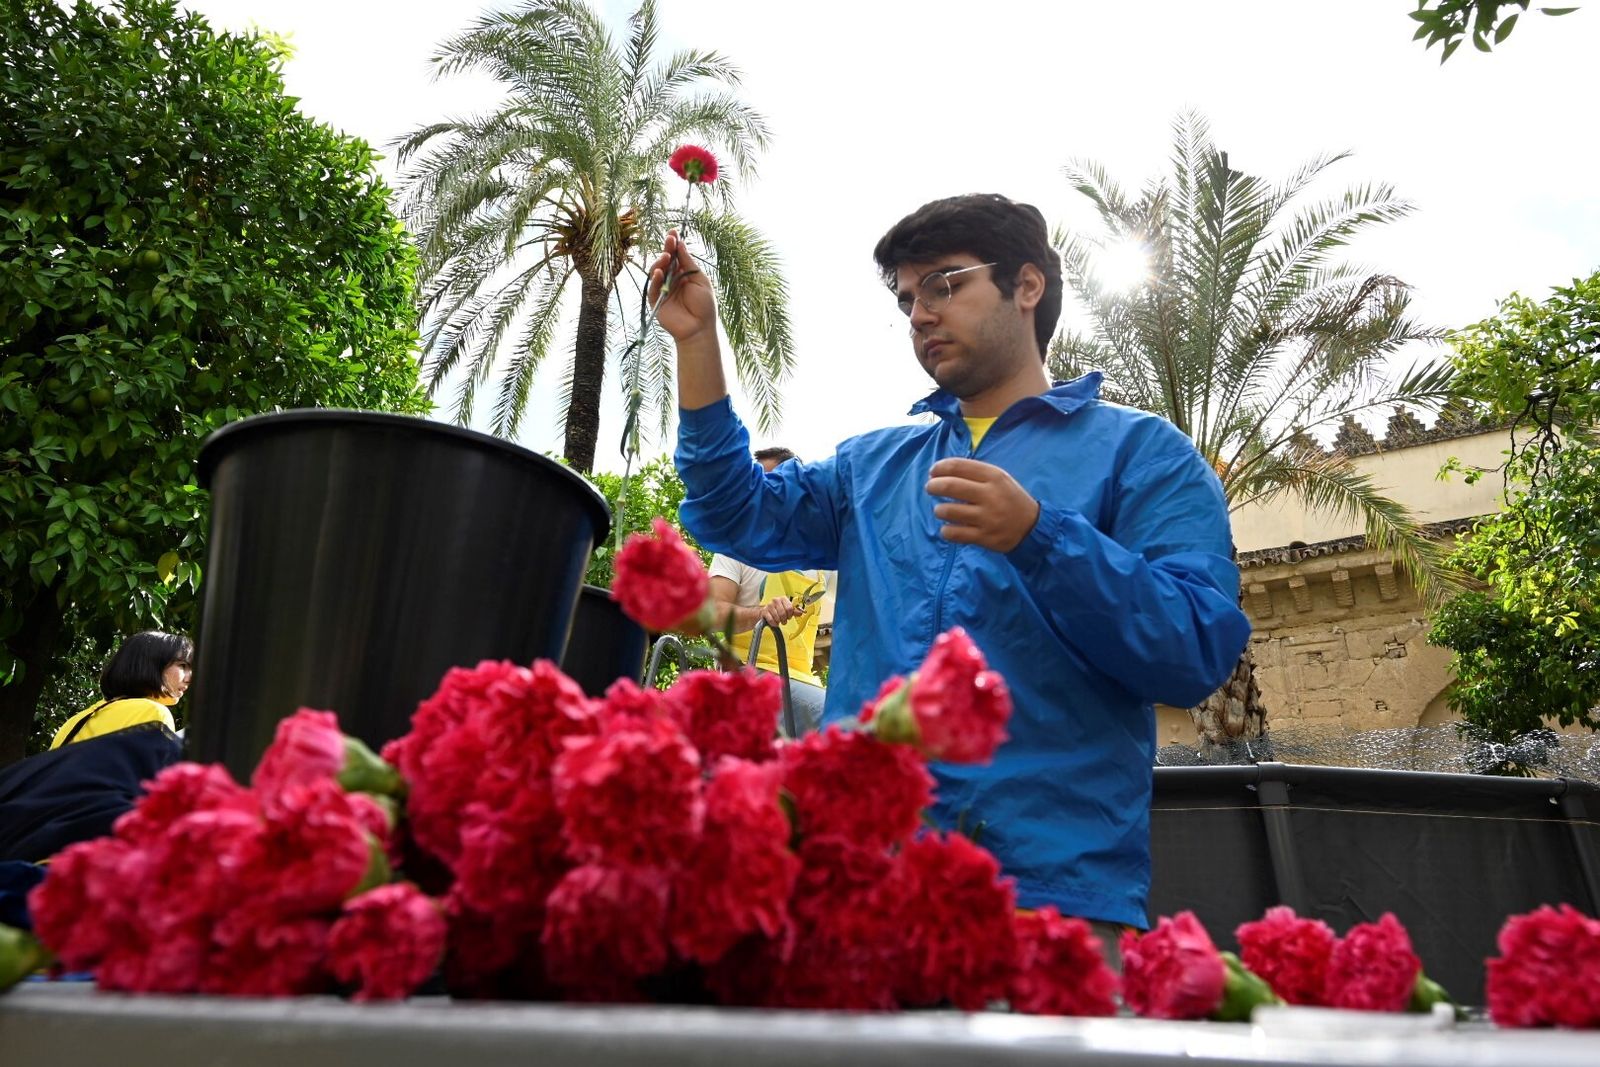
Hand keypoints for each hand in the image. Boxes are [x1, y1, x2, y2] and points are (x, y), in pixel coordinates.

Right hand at [647, 230, 716, 343]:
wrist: (699, 328)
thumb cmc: (704, 306)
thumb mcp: (699, 280)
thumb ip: (689, 264)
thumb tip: (681, 245)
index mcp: (684, 274)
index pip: (676, 255)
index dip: (674, 244)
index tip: (673, 232)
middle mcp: (672, 279)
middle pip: (666, 261)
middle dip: (667, 248)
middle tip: (669, 238)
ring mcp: (663, 289)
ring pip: (657, 271)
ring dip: (660, 262)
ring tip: (666, 256)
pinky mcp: (656, 300)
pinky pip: (653, 287)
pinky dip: (655, 279)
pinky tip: (660, 272)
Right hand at [758, 596, 798, 627]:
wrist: (766, 612)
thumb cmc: (777, 610)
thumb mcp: (786, 609)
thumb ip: (794, 611)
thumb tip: (801, 613)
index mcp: (783, 598)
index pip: (790, 608)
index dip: (790, 614)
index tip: (789, 616)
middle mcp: (776, 600)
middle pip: (783, 613)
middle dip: (784, 619)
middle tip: (784, 620)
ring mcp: (769, 605)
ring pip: (777, 617)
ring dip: (779, 621)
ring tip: (778, 621)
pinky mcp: (764, 611)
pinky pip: (771, 620)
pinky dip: (774, 623)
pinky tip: (775, 622)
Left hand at [925, 457, 1040, 552]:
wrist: (1032, 527)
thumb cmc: (1009, 498)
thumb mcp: (999, 478)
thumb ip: (974, 473)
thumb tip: (941, 471)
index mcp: (994, 477)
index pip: (959, 466)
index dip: (940, 467)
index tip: (933, 472)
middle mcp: (990, 495)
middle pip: (950, 486)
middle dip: (933, 486)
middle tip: (930, 488)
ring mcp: (987, 518)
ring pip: (948, 511)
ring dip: (939, 510)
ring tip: (941, 510)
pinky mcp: (984, 537)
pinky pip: (954, 533)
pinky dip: (946, 530)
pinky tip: (949, 527)